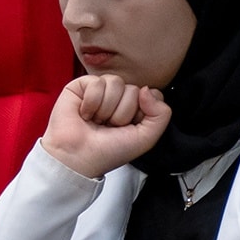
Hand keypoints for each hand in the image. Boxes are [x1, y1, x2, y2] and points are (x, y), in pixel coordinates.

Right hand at [40, 74, 171, 178]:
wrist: (78, 157)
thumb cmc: (108, 152)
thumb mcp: (145, 139)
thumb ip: (161, 114)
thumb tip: (146, 89)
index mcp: (135, 109)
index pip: (151, 93)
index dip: (142, 111)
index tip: (129, 128)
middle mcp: (119, 98)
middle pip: (133, 89)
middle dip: (121, 113)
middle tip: (108, 127)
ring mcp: (101, 90)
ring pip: (116, 83)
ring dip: (106, 108)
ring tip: (95, 121)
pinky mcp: (82, 85)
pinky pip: (97, 82)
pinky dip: (91, 102)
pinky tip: (84, 113)